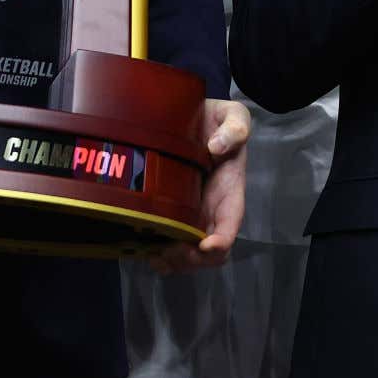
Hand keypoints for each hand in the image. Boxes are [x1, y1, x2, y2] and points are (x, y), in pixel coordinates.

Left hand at [151, 97, 251, 273]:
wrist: (194, 119)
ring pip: (187, 254)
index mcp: (228, 191)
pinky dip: (157, 255)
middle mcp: (210, 210)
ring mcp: (190, 215)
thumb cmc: (215, 120)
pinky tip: (143, 250)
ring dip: (173, 261)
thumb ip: (235, 128)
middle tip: (169, 250)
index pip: (230, 225)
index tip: (204, 245)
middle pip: (208, 252)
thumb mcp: (233, 115)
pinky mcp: (170, 214)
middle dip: (191, 258)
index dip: (220, 242)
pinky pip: (167, 244)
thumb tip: (217, 147)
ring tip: (152, 255)